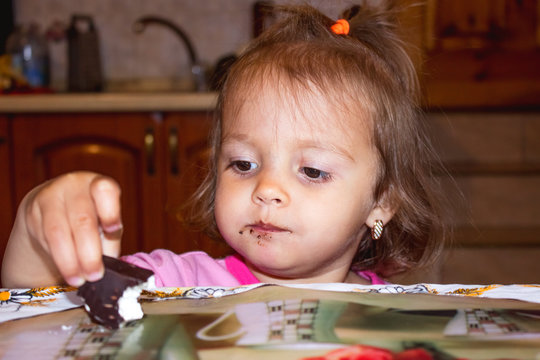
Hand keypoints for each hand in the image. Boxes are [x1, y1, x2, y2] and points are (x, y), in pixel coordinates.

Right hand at [4, 171, 122, 286]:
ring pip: (59, 232)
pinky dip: (58, 258)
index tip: (112, 230)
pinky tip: (66, 269)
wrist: (54, 206)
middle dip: (89, 253)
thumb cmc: (90, 215)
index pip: (104, 190)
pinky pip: (45, 238)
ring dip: (70, 262)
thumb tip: (111, 264)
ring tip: (78, 280)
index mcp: (99, 184)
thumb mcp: (105, 222)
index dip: (110, 211)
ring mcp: (51, 195)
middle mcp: (74, 185)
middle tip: (95, 275)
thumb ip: (110, 238)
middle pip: (82, 219)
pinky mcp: (33, 210)